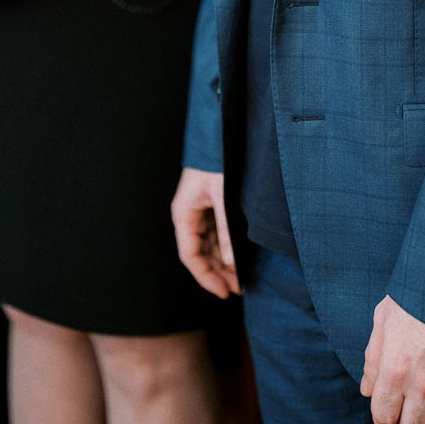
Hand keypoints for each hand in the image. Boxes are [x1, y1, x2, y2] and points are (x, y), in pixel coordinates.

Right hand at [171, 167, 239, 298]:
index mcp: (184, 213)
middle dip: (217, 273)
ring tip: (240, 278)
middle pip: (200, 253)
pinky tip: (238, 257)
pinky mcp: (211, 205)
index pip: (190, 256)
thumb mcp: (222, 194)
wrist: (218, 132)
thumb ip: (226, 228)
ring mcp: (200, 210)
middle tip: (238, 289)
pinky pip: (216, 233)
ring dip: (223, 262)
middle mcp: (189, 214)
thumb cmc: (216, 159)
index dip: (206, 277)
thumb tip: (231, 261)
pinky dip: (226, 247)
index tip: (223, 292)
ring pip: (209, 245)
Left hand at [360, 296, 424, 423]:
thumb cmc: (415, 295)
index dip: (383, 419)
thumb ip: (372, 358)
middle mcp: (422, 383)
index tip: (388, 413)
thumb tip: (367, 389)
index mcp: (394, 368)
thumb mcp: (383, 318)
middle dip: (408, 418)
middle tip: (411, 403)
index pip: (383, 417)